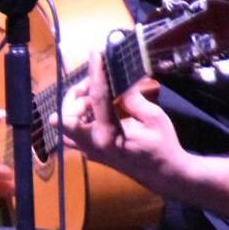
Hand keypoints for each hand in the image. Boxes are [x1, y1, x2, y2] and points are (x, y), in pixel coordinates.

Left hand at [57, 51, 186, 188]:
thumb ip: (133, 98)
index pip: (97, 98)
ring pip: (63, 126)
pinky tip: (97, 112)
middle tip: (95, 85)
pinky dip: (79, 119)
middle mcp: (92, 145)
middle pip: (64, 115)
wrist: (165, 175)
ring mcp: (88, 151)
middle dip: (76, 96)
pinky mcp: (89, 153)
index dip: (95, 72)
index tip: (95, 54)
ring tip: (96, 100)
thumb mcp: (154, 117)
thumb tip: (120, 81)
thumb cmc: (163, 146)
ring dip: (75, 108)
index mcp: (109, 135)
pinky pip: (71, 134)